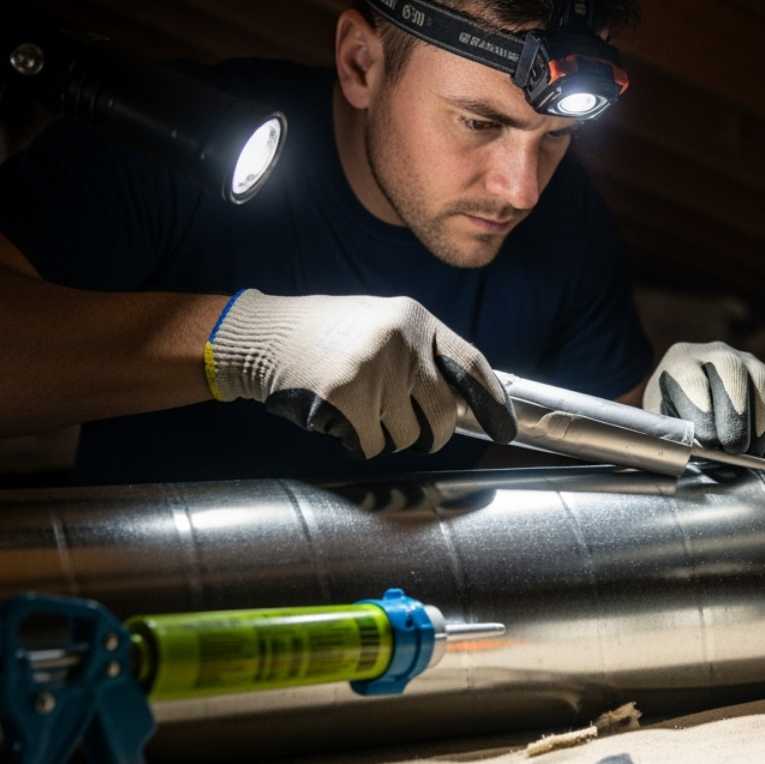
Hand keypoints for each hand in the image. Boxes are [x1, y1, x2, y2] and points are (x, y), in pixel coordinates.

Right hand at [205, 290, 515, 458]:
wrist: (260, 335)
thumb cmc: (322, 335)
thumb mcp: (379, 324)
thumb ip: (419, 353)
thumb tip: (461, 401)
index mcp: (414, 319)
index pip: (470, 364)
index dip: (491, 401)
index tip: (504, 429)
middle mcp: (400, 341)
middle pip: (441, 415)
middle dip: (428, 435)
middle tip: (412, 435)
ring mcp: (373, 369)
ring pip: (404, 436)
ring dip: (383, 436)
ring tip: (355, 408)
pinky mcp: (345, 397)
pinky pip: (370, 444)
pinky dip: (355, 441)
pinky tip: (335, 416)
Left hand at [644, 341, 764, 455]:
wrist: (694, 399)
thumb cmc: (677, 417)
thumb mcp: (666, 424)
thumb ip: (675, 435)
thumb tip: (691, 455)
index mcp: (680, 362)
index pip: (691, 379)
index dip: (702, 411)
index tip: (708, 442)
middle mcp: (716, 354)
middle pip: (732, 371)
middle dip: (735, 414)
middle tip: (734, 448)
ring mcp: (748, 362)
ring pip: (763, 384)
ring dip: (759, 422)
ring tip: (749, 451)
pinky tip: (764, 444)